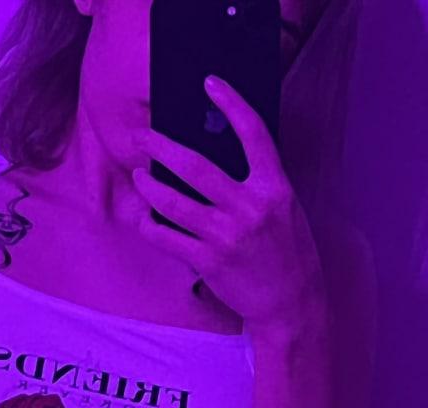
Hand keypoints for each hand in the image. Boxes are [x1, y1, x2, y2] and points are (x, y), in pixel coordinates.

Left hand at [131, 77, 327, 337]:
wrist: (289, 304)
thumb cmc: (286, 253)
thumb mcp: (282, 210)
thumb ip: (255, 184)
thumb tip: (216, 158)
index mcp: (275, 188)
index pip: (253, 133)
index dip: (232, 103)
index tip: (210, 83)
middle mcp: (250, 208)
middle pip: (196, 166)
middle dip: (162, 146)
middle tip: (141, 137)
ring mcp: (227, 235)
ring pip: (174, 202)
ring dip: (149, 187)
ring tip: (138, 177)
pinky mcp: (209, 261)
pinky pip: (167, 237)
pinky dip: (151, 225)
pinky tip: (145, 219)